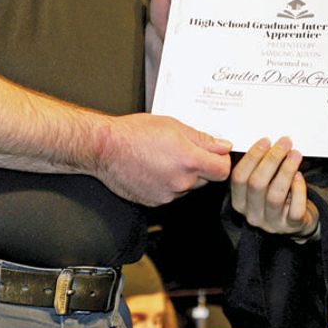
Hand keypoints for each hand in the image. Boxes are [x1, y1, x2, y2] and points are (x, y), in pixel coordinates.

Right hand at [96, 113, 231, 205]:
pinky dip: (168, 183)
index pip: (223, 170)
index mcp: (189, 160)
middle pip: (207, 179)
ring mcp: (168, 194)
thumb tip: (222, 145)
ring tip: (164, 159)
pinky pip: (172, 194)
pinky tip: (155, 169)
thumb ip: (202, 138)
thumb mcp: (173, 125)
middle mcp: (181, 181)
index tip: (216, 154)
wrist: (104, 149)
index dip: (221, 161)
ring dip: (184, 176)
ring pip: (188, 187)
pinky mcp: (155, 202)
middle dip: (201, 166)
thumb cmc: (133, 133)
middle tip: (183, 151)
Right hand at [230, 137, 318, 238]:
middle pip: (256, 184)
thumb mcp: (263, 184)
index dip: (252, 157)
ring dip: (286, 170)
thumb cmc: (279, 196)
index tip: (266, 141)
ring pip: (275, 195)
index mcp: (240, 201)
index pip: (239, 177)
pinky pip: (295, 209)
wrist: (296, 222)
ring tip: (295, 155)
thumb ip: (260, 168)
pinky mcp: (290, 226)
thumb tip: (270, 144)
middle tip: (284, 144)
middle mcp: (252, 214)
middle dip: (272, 159)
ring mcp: (271, 222)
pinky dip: (298, 189)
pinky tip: (300, 177)